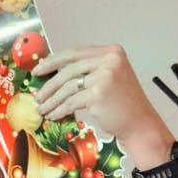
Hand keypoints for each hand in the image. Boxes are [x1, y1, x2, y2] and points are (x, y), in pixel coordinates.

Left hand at [34, 44, 171, 159]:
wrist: (141, 125)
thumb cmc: (124, 105)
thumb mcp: (109, 78)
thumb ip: (89, 71)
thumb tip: (55, 73)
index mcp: (112, 52)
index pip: (75, 52)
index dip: (53, 61)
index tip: (39, 69)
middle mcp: (109, 60)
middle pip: (68, 70)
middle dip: (49, 84)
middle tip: (37, 94)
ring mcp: (105, 76)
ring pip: (67, 87)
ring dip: (51, 100)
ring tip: (42, 108)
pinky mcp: (99, 93)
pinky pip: (71, 102)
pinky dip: (59, 110)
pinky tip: (53, 115)